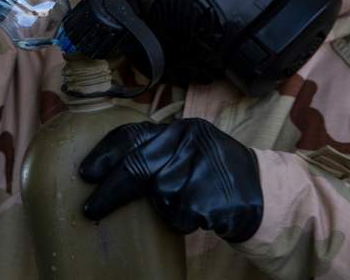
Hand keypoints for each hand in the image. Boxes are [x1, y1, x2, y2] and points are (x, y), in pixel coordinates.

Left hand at [79, 118, 262, 241]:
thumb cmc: (216, 171)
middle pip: (136, 167)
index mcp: (179, 128)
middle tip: (91, 208)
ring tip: (184, 202)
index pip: (131, 134)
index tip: (85, 172)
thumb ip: (157, 148)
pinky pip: (177, 215)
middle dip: (109, 191)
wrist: (263, 192)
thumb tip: (110, 164)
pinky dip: (181, 220)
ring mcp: (199, 167)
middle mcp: (188, 142)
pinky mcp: (209, 195)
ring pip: (158, 194)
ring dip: (163, 206)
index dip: (104, 153)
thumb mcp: (190, 147)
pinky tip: (198, 213)